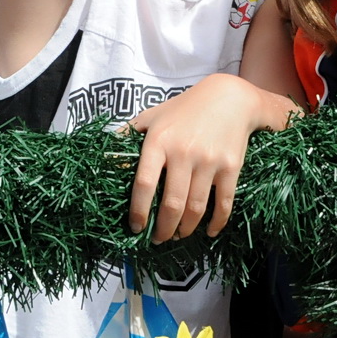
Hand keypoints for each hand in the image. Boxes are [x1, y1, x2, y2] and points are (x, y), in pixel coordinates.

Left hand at [128, 73, 295, 241]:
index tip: (136, 227)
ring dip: (185, 229)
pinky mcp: (231, 167)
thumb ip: (129, 134)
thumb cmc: (184, 109)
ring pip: (195, 208)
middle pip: (172, 203)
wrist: (229, 98)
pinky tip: (209, 231)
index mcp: (159, 141)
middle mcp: (183, 152)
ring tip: (178, 235)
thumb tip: (105, 155)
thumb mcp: (153, 115)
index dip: (139, 210)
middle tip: (158, 238)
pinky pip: (223, 203)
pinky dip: (216, 223)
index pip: (144, 183)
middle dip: (163, 228)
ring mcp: (209, 161)